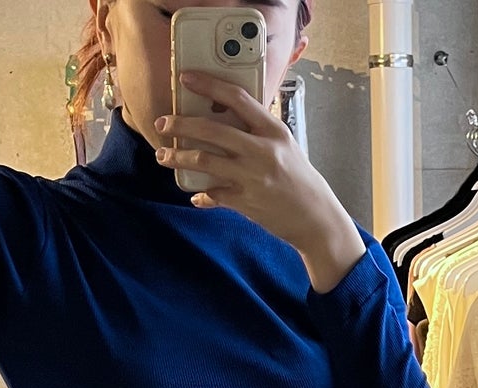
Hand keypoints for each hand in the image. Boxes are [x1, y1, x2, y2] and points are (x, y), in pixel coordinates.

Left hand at [154, 74, 365, 292]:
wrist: (315, 218)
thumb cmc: (300, 179)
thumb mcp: (285, 145)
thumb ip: (259, 130)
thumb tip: (229, 117)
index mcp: (272, 130)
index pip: (237, 98)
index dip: (209, 85)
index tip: (187, 79)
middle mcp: (261, 150)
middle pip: (212, 129)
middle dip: (181, 124)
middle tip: (163, 124)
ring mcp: (251, 177)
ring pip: (205, 161)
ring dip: (179, 157)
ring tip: (163, 156)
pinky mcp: (245, 202)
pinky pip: (213, 194)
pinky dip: (201, 194)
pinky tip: (194, 194)